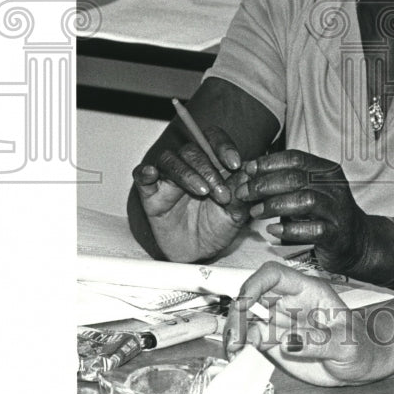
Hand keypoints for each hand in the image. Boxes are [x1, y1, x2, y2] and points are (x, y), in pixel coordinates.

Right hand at [132, 125, 249, 261]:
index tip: (235, 164)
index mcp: (212, 163)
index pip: (213, 139)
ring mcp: (168, 178)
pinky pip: (142, 175)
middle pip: (192, 151)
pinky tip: (151, 174)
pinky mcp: (150, 194)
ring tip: (202, 192)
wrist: (199, 254)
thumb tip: (251, 170)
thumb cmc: (216, 228)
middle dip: (209, 170)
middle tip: (222, 194)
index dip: (223, 146)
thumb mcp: (236, 213)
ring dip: (186, 173)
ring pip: (170, 160)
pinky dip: (145, 172)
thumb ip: (241, 191)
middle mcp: (189, 166)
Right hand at [223, 262, 373, 386]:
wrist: (362, 365)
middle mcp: (289, 302)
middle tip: (234, 339)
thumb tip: (287, 341)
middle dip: (238, 313)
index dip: (254, 284)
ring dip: (235, 332)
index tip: (242, 304)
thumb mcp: (346, 345)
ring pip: (248, 318)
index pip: (274, 275)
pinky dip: (240, 347)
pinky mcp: (275, 341)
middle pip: (253, 295)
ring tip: (233, 352)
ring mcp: (280, 322)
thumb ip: (319, 342)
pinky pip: (251, 339)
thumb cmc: (361, 347)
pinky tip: (238, 357)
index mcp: (308, 291)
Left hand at [232, 150, 369, 273]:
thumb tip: (250, 170)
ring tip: (255, 212)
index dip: (269, 163)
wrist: (356, 242)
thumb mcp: (309, 190)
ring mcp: (337, 211)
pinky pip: (312, 230)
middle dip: (264, 185)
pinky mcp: (336, 234)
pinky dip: (289, 230)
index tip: (248, 169)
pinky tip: (272, 230)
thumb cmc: (324, 214)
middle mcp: (334, 187)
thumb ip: (286, 180)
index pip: (296, 158)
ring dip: (274, 205)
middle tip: (244, 193)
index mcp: (327, 171)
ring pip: (305, 201)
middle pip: (296, 178)